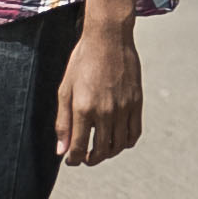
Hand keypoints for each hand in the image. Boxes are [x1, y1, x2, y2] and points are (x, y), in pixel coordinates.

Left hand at [57, 22, 142, 168]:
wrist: (109, 38)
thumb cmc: (82, 61)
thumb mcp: (65, 89)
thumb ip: (63, 122)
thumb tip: (61, 150)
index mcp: (83, 108)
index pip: (78, 148)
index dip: (73, 159)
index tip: (71, 160)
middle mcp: (105, 112)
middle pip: (100, 151)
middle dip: (90, 159)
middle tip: (85, 157)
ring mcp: (124, 108)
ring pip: (118, 146)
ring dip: (108, 153)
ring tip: (100, 149)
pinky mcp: (137, 103)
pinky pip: (134, 134)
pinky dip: (125, 143)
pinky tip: (117, 139)